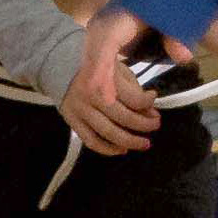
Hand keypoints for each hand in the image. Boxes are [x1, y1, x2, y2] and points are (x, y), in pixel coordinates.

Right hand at [65, 5, 165, 156]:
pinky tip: (121, 149)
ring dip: (130, 141)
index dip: (148, 101)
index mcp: (105, 78)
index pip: (134, 98)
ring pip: (108, 133)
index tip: (153, 98)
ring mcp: (80, 110)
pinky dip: (107, 149)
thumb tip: (152, 113)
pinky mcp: (72, 121)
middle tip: (156, 125)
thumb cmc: (97, 70)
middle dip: (144, 124)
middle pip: (124, 118)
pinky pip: (91, 141)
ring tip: (144, 143)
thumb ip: (135, 91)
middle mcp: (92, 96)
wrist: (62, 68)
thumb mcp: (118, 70)